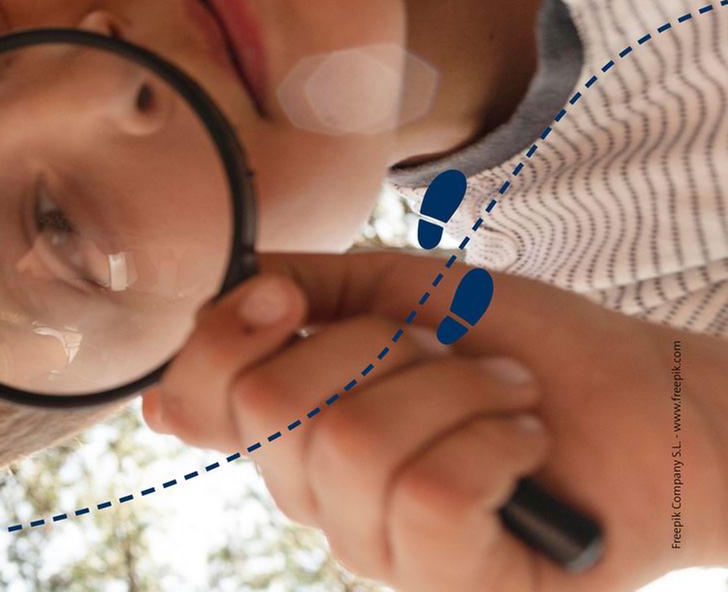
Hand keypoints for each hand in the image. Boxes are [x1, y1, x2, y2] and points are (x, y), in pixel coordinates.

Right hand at [141, 251, 723, 590]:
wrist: (656, 401)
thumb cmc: (530, 350)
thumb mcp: (403, 291)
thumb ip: (304, 287)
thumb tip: (223, 294)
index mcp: (296, 432)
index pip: (192, 400)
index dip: (223, 338)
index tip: (286, 299)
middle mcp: (320, 500)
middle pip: (271, 407)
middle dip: (375, 349)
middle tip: (445, 356)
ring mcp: (381, 552)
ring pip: (357, 443)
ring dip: (454, 390)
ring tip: (505, 398)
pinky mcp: (449, 585)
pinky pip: (429, 494)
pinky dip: (494, 441)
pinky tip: (525, 447)